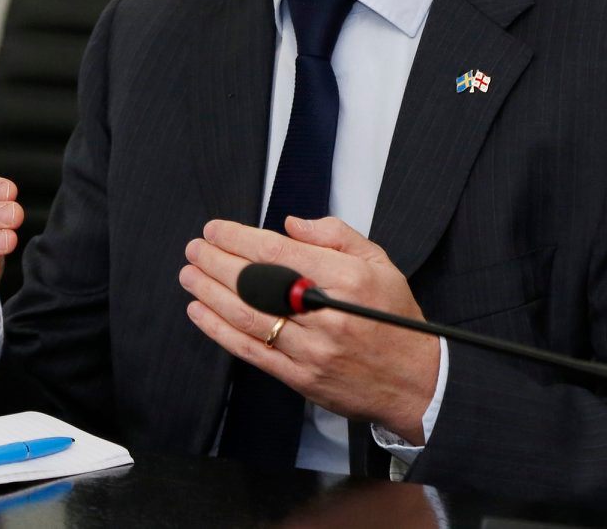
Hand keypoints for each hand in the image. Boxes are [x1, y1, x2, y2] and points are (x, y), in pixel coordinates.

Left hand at [180, 215, 440, 442]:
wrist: (416, 383)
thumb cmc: (394, 317)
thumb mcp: (379, 262)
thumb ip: (335, 236)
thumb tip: (290, 224)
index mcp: (346, 280)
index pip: (278, 252)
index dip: (239, 238)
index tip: (215, 229)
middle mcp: (326, 315)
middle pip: (256, 283)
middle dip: (217, 262)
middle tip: (195, 249)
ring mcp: (311, 351)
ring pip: (247, 317)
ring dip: (210, 294)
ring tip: (190, 275)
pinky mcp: (301, 379)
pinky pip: (251, 352)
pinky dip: (220, 331)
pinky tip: (200, 313)